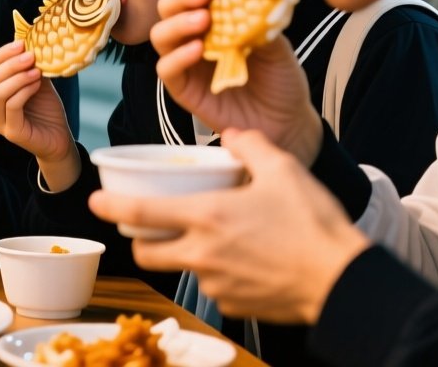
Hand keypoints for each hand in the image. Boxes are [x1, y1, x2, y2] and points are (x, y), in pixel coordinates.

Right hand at [0, 41, 78, 189]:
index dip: (2, 53)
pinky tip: (38, 83)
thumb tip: (27, 40)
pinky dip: (24, 90)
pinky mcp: (11, 132)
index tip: (22, 43)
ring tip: (37, 69)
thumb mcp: (35, 80)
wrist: (58, 137)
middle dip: (10, 63)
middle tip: (30, 54)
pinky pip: (12, 106)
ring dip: (18, 76)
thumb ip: (28, 65)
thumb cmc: (45, 108)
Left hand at [88, 129, 367, 323]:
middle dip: (140, 239)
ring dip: (185, 254)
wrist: (344, 281)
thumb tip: (234, 133)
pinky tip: (244, 260)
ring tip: (211, 239)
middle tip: (150, 225)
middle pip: (147, 252)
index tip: (93, 202)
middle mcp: (202, 253)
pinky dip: (218, 273)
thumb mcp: (284, 170)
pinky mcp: (233, 304)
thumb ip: (251, 146)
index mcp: (207, 216)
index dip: (110, 206)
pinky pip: (213, 287)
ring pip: (182, 269)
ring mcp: (215, 283)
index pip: (139, 211)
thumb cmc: (314, 224)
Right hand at [150, 0, 323, 162]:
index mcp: (215, 19)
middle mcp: (194, 37)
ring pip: (160, 35)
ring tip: (202, 20)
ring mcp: (186, 63)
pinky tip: (197, 50)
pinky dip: (177, 56)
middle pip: (167, 8)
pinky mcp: (183, 89)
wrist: (287, 122)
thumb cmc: (281, 80)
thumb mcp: (278, 45)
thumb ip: (260, 22)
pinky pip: (166, 69)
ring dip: (178, 23)